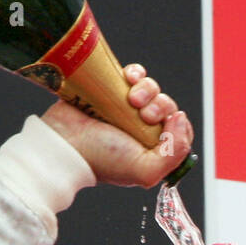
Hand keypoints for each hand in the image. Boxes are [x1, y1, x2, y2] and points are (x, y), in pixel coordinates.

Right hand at [42, 64, 192, 186]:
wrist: (64, 142)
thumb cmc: (101, 159)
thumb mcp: (145, 171)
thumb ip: (175, 153)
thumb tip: (180, 117)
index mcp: (152, 149)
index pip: (180, 131)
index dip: (178, 124)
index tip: (165, 124)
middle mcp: (141, 128)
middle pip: (167, 106)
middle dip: (160, 106)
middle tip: (143, 115)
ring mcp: (126, 108)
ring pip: (153, 88)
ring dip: (148, 89)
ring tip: (131, 99)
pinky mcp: (112, 89)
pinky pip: (135, 74)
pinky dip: (136, 73)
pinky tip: (127, 80)